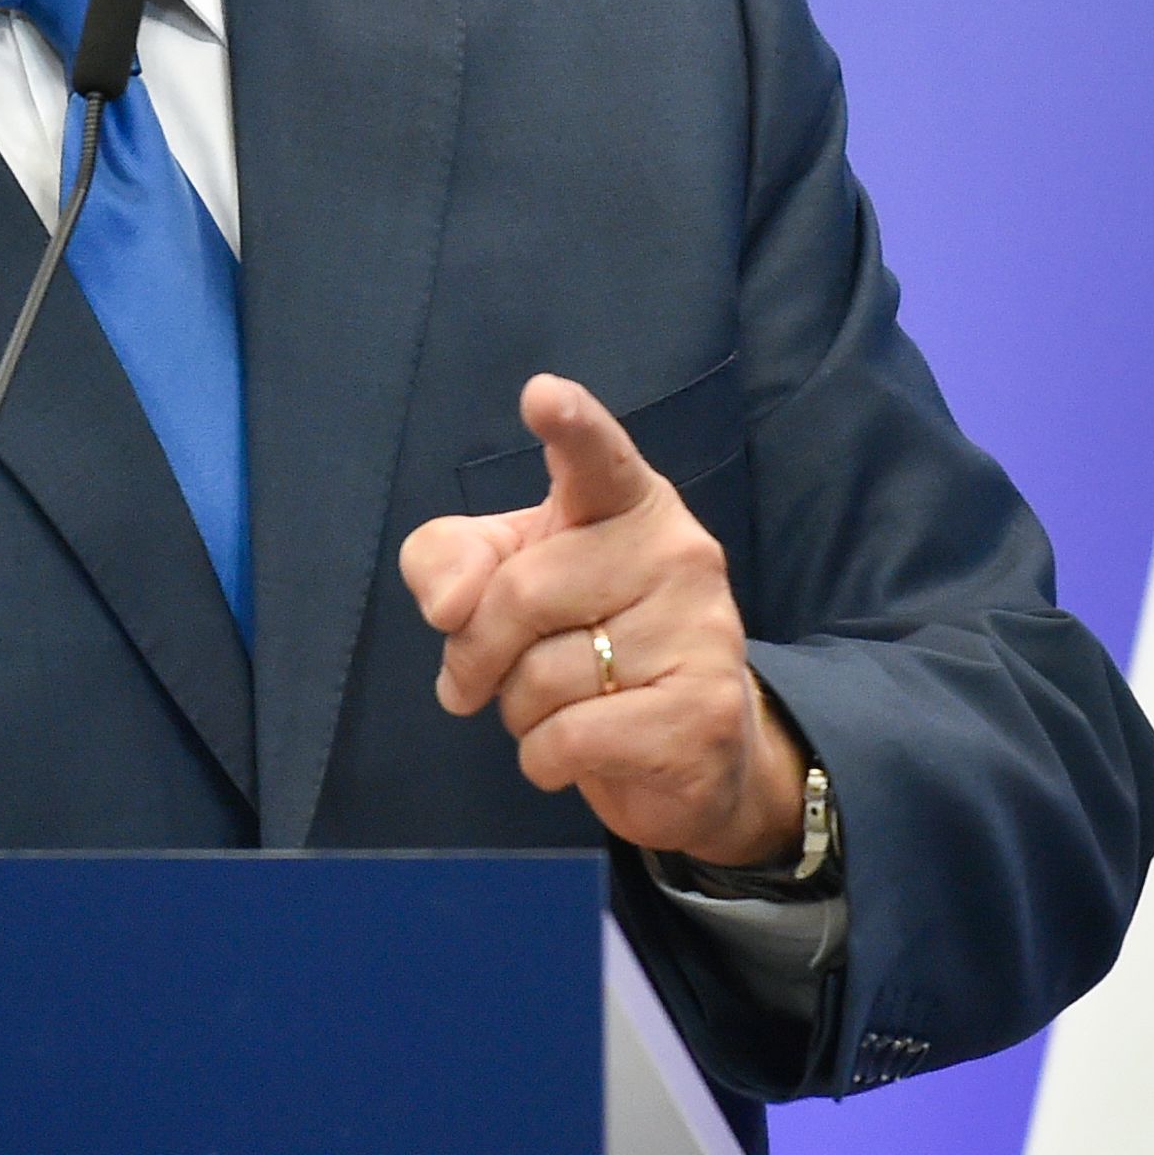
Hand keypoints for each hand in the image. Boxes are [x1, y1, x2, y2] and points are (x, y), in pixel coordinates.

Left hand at [399, 374, 810, 868]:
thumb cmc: (585, 645)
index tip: (542, 395)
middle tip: (485, 680)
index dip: (570, 424)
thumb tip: (450, 605)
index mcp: (627, 503)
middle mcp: (679, 551)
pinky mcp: (703, 713)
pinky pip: (569, 738)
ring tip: (560, 709)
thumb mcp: (503, 585)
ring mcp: (701, 632)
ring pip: (542, 677)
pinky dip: (545, 759)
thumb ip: (450, 563)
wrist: (687, 750)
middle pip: (520, 594)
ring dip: (519, 712)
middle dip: (477, 653)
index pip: (596, 456)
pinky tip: (580, 752)